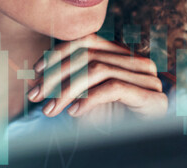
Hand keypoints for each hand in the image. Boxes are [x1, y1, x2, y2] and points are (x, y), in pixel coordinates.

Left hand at [27, 33, 167, 119]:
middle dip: (57, 75)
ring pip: (98, 71)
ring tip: (50, 109)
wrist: (138, 146)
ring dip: (67, 91)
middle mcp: (138, 60)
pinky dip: (89, 99)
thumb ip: (67, 82)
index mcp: (123, 54)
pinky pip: (113, 88)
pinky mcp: (152, 96)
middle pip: (89, 55)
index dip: (59, 52)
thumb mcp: (84, 97)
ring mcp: (148, 77)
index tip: (36, 70)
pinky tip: (73, 113)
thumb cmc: (110, 122)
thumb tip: (35, 75)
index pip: (87, 40)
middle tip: (35, 95)